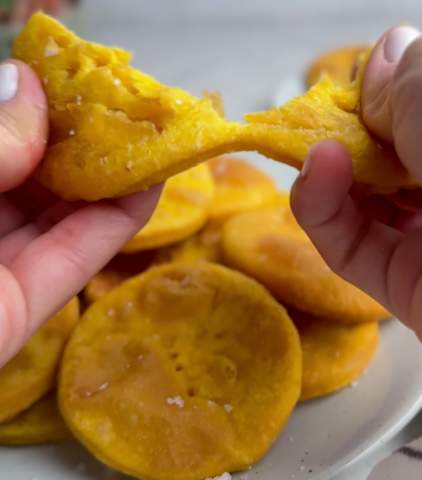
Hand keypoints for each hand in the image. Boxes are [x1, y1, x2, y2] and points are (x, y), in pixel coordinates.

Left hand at [0, 61, 159, 366]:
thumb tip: (23, 83)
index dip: (25, 109)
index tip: (67, 79)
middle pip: (24, 175)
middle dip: (77, 141)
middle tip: (124, 108)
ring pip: (55, 215)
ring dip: (107, 179)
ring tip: (149, 141)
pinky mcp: (16, 311)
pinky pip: (71, 258)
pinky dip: (115, 224)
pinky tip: (148, 188)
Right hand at [292, 25, 421, 426]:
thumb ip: (397, 75)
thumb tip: (377, 69)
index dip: (381, 100)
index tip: (349, 92)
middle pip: (393, 162)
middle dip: (351, 140)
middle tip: (325, 124)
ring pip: (367, 209)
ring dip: (333, 173)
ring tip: (323, 149)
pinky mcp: (419, 290)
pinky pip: (355, 250)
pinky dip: (325, 212)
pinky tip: (321, 175)